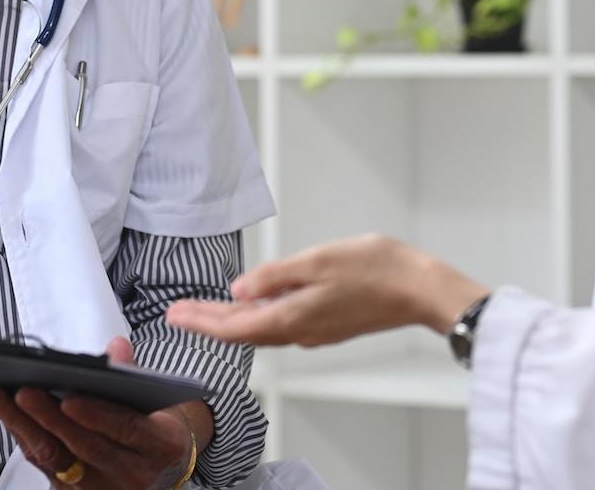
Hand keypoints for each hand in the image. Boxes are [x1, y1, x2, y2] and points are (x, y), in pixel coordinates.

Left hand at [0, 337, 200, 489]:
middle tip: (24, 392)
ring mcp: (104, 489)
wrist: (161, 473)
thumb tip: (116, 348)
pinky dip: (25, 441)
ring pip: (58, 461)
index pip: (126, 429)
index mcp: (160, 445)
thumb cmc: (155, 428)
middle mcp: (133, 473)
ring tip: (1, 398)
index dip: (96, 415)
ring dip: (25, 428)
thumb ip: (133, 374)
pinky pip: (46, 469)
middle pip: (85, 447)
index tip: (69, 398)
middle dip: (49, 418)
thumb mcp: (157, 401)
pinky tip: (8, 418)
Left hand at [163, 234, 489, 347]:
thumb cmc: (376, 269)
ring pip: (262, 329)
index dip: (200, 322)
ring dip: (231, 320)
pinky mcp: (329, 324)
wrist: (421, 289)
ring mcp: (316, 330)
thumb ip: (274, 276)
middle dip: (208, 322)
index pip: (233, 327)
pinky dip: (258, 317)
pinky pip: (281, 325)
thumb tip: (236, 291)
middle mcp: (300, 332)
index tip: (173, 316)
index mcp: (292, 318)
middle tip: (177, 315)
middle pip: (243, 331)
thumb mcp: (317, 261)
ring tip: (205, 311)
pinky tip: (254, 306)